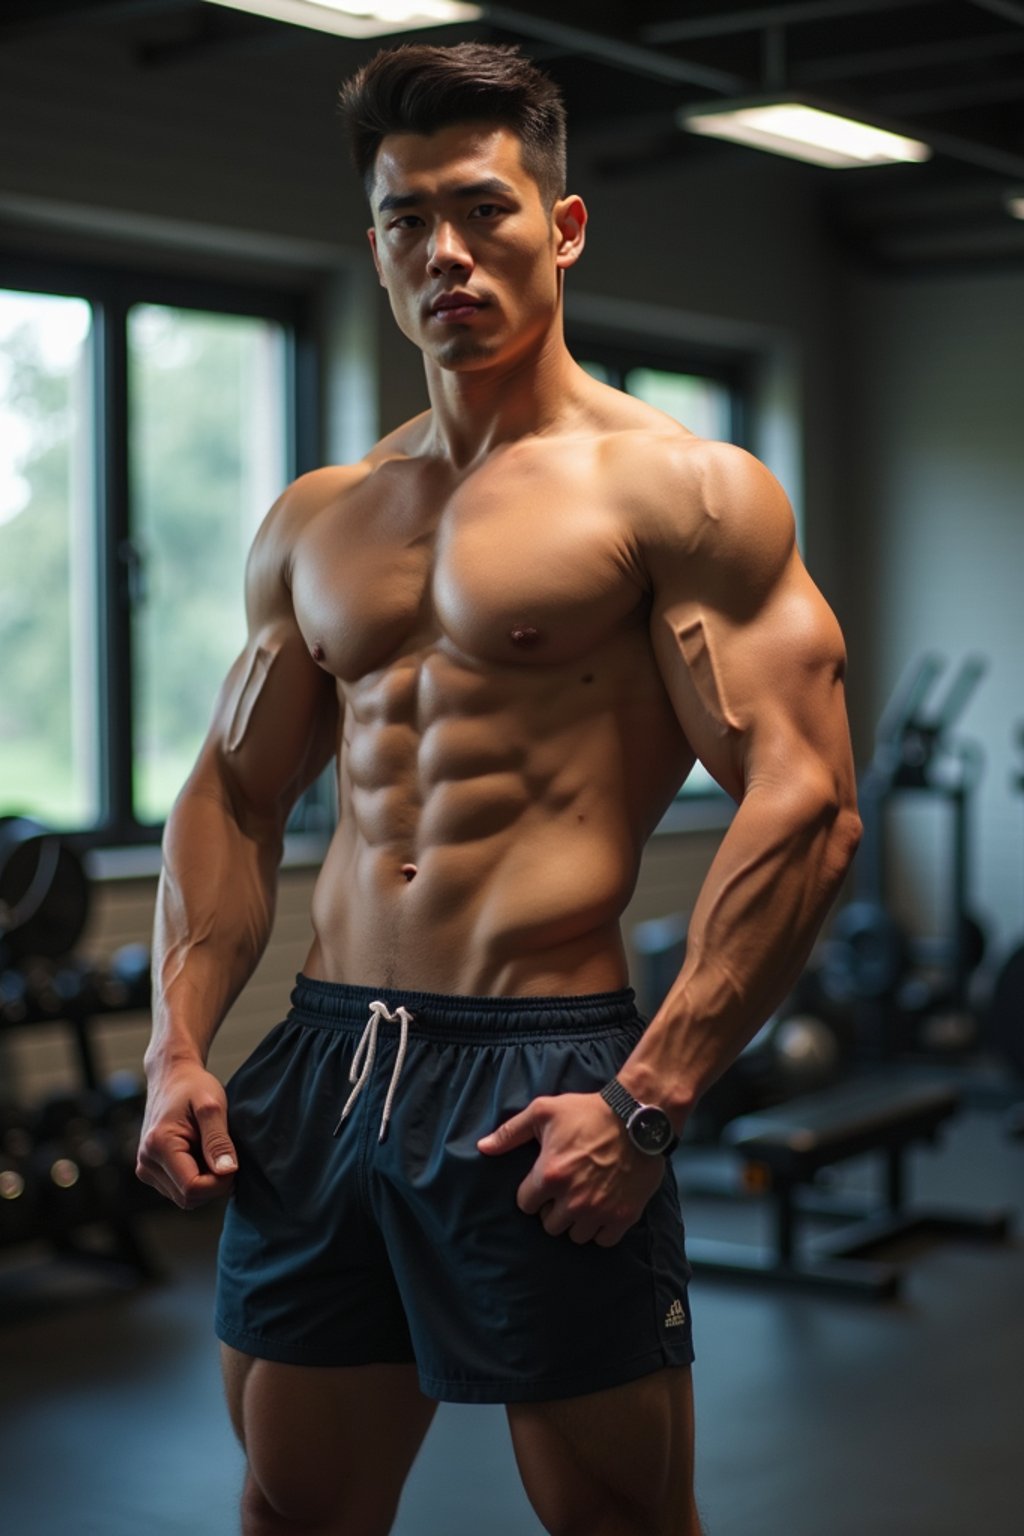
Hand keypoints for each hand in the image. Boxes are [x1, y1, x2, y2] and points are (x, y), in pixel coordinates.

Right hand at [136, 1062, 237, 1209]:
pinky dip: (196, 1178)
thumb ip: (219, 1140)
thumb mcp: (212, 1106)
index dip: (219, 1183)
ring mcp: (146, 1169)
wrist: (172, 1076)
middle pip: (188, 1198)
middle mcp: (146, 1162)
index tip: (232, 1162)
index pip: (192, 1189)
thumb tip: (227, 1172)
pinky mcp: (150, 1171)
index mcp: (159, 1146)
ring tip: (210, 1149)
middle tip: (225, 1154)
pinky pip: (179, 1189)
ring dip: (205, 1181)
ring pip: (184, 1198)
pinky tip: (201, 1154)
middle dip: (213, 1184)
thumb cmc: (193, 1086)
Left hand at [477, 1092, 664, 1246]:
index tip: (544, 1181)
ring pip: (576, 1236)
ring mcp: (600, 1210)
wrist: (637, 1116)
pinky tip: (602, 1209)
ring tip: (583, 1199)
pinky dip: (601, 1229)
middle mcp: (573, 1199)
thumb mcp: (544, 1112)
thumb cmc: (587, 1111)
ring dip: (576, 1221)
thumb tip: (482, 1147)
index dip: (533, 1192)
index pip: (525, 1205)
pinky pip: (603, 1240)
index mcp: (550, 1175)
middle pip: (550, 1225)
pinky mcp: (624, 1215)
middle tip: (565, 1190)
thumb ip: (511, 1132)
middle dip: (553, 1209)